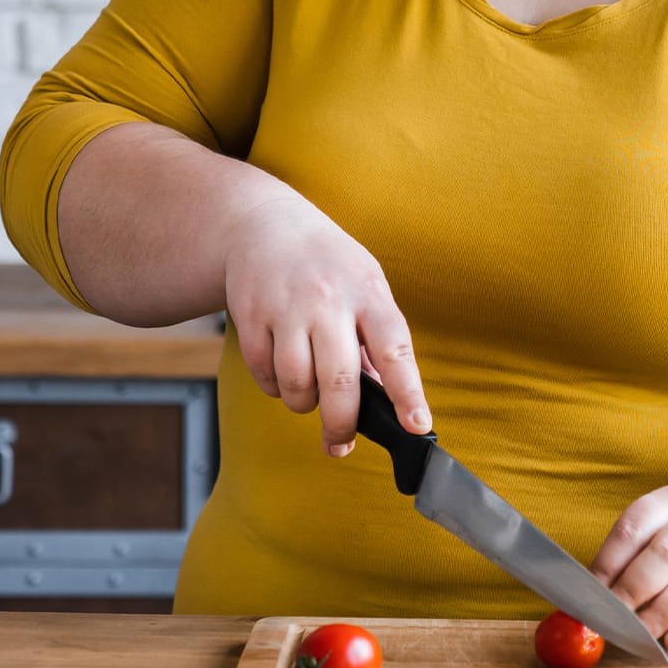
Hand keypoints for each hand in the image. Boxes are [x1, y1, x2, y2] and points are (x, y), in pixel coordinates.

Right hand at [221, 191, 429, 455]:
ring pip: (296, 385)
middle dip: (342, 424)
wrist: (265, 224)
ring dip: (303, 403)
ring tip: (308, 392)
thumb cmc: (328, 263)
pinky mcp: (250, 316)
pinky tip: (282, 369)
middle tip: (341, 443)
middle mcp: (328, 299)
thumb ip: (375, 338)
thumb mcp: (365, 285)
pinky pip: (264, 375)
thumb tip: (385, 397)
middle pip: (339, 381)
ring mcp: (287, 307)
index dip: (408, 392)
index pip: (394, 348)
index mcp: (368, 292)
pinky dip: (274, 386)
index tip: (417, 425)